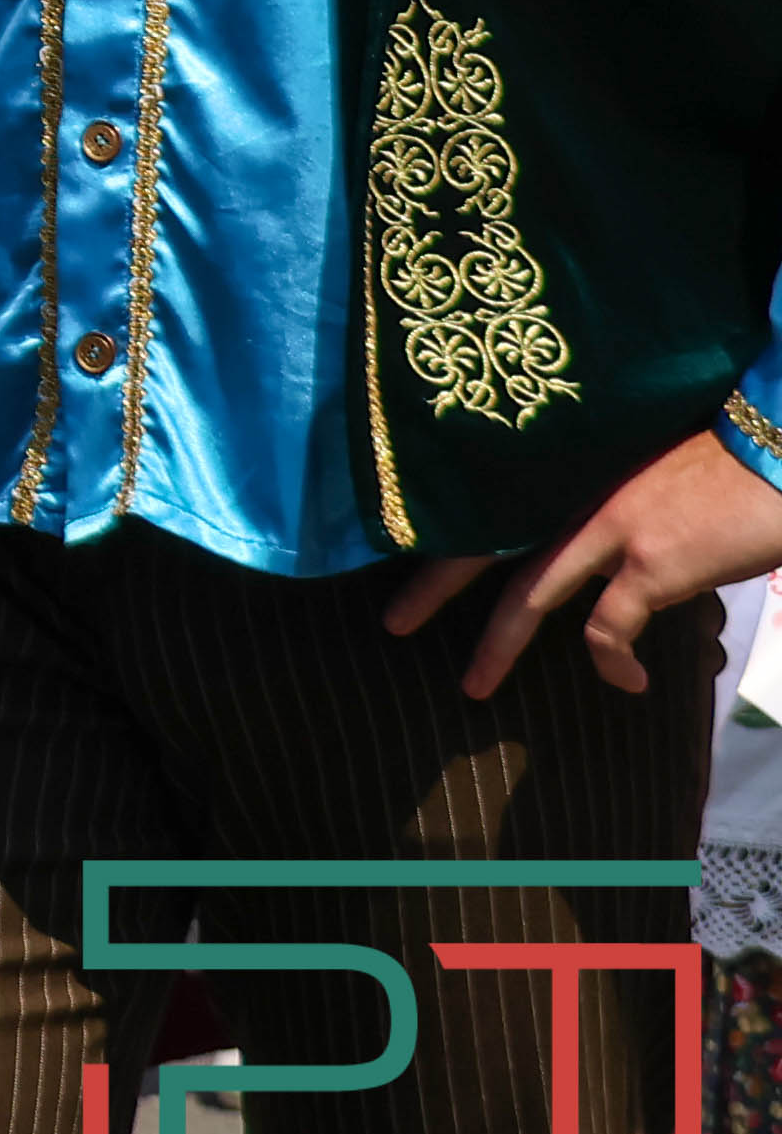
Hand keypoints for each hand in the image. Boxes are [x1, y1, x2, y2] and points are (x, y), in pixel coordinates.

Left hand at [388, 425, 781, 698]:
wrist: (780, 448)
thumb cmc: (728, 461)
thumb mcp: (650, 476)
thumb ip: (615, 509)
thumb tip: (611, 556)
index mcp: (572, 471)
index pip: (490, 503)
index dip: (445, 533)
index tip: (396, 553)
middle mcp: (576, 493)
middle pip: (482, 544)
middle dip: (432, 586)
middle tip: (390, 623)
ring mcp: (609, 525)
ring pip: (528, 594)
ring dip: (497, 644)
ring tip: (473, 685)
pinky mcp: (651, 562)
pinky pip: (610, 629)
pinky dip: (613, 662)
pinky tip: (629, 684)